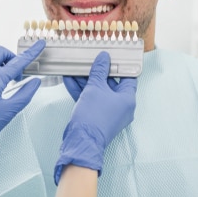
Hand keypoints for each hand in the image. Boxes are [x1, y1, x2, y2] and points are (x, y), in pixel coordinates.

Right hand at [54, 51, 136, 184]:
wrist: (81, 141)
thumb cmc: (93, 116)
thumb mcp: (95, 88)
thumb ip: (99, 71)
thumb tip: (104, 58)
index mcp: (127, 99)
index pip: (128, 77)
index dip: (120, 64)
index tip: (112, 55)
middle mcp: (120, 106)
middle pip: (110, 83)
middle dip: (97, 71)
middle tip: (90, 59)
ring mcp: (107, 111)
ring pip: (97, 91)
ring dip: (86, 79)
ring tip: (75, 67)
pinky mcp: (95, 116)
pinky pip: (90, 99)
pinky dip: (81, 90)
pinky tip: (69, 79)